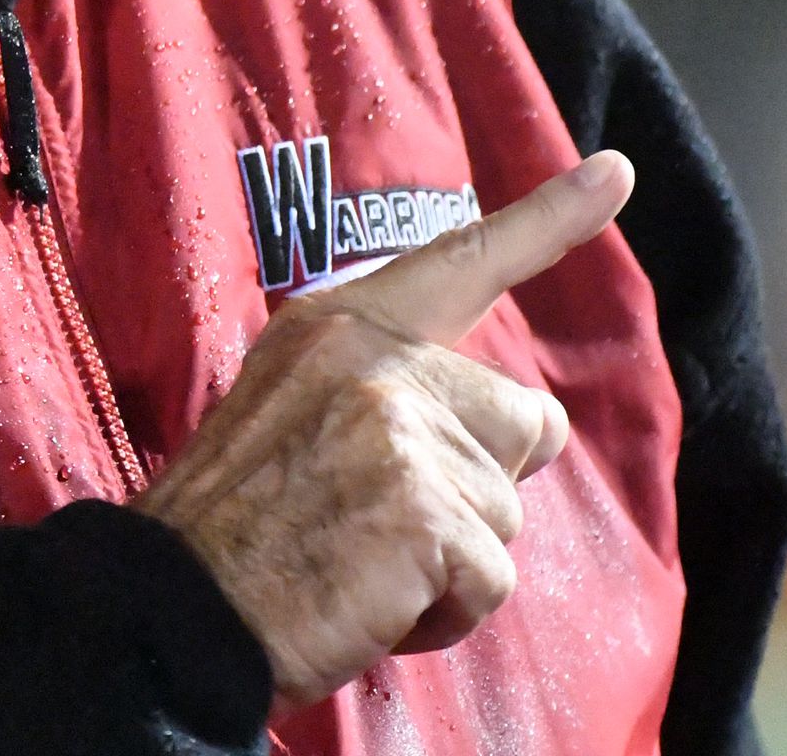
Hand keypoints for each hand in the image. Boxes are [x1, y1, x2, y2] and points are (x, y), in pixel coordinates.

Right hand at [132, 150, 633, 712]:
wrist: (171, 608)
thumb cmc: (235, 529)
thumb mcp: (291, 413)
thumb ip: (389, 394)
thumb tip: (532, 427)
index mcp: (337, 327)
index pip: (459, 264)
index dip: (548, 220)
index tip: (615, 172)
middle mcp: (373, 358)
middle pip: (517, 423)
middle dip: (474, 490)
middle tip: (376, 525)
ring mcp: (399, 427)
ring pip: (506, 512)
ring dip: (452, 564)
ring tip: (362, 569)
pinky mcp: (421, 508)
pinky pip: (491, 579)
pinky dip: (447, 614)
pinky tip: (376, 607)